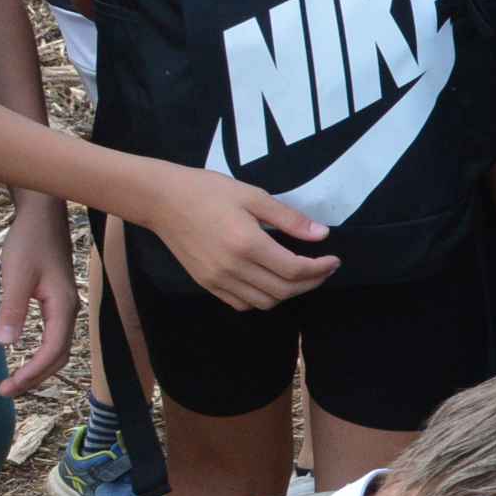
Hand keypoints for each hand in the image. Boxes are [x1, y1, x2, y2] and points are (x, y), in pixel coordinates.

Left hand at [0, 198, 77, 397]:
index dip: (32, 373)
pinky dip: (42, 353)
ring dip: (40, 368)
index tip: (9, 386)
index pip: (52, 351)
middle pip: (60, 356)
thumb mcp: (16, 275)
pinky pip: (55, 336)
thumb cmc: (31, 240)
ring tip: (17, 380)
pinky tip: (27, 354)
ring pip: (59, 347)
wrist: (44, 214)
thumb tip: (6, 344)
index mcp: (62, 306)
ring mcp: (66, 306)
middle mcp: (70, 310)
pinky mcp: (58, 300)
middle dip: (37, 378)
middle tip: (9, 391)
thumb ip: (12, 309)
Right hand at [146, 169, 341, 310]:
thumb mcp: (253, 196)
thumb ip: (289, 219)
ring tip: (300, 275)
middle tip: (323, 268)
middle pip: (283, 291)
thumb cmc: (207, 191)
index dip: (320, 269)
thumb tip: (321, 235)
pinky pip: (241, 303)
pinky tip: (270, 281)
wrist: (161, 200)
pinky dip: (262, 298)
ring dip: (288, 293)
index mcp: (247, 244)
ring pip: (264, 302)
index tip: (333, 260)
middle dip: (311, 283)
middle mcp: (232, 268)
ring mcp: (217, 279)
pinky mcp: (206, 283)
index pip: (295, 270)